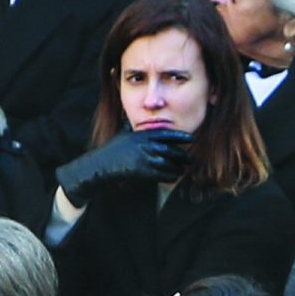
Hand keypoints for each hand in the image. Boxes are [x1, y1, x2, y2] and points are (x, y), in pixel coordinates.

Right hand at [56, 128, 192, 204]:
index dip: (181, 136)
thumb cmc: (114, 149)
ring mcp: (145, 159)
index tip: (191, 138)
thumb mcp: (125, 134)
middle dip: (184, 156)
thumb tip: (140, 119)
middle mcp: (145, 146)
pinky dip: (172, 176)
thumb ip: (136, 128)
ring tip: (182, 168)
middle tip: (190, 159)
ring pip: (171, 164)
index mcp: (142, 135)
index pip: (166, 134)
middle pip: (172, 150)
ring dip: (179, 168)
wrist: (102, 164)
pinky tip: (175, 176)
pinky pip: (165, 175)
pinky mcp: (145, 172)